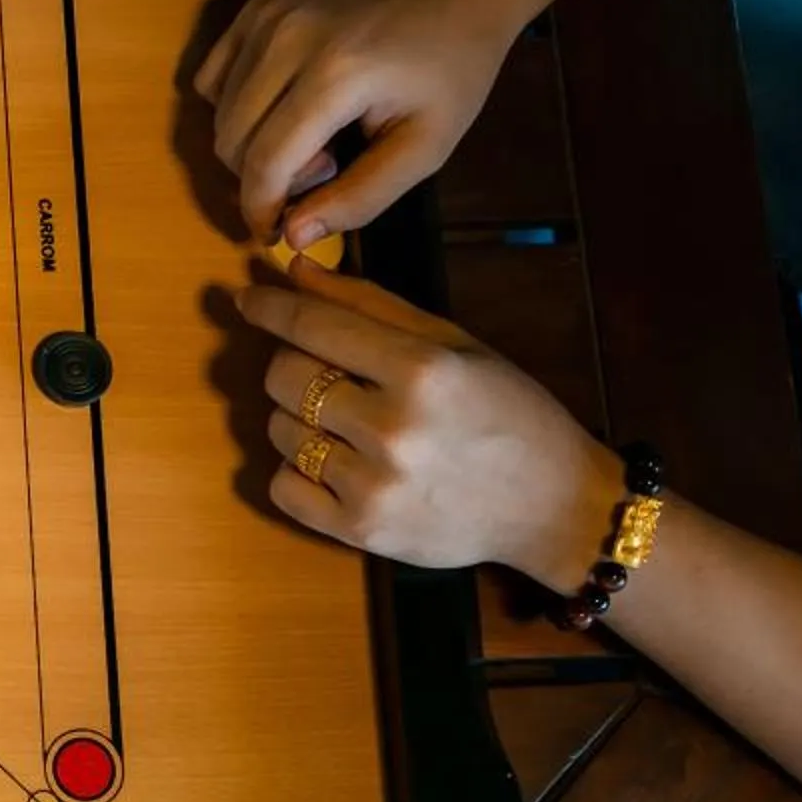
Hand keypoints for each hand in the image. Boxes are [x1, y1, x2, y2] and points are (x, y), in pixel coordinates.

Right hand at [192, 0, 536, 248]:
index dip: (261, 210)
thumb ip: (361, 198)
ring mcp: (267, 17)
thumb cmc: (452, 70)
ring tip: (313, 135)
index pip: (265, 162)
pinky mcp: (257, 8)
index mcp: (337, 76)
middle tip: (324, 169)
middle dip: (263, 177)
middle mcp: (289, 39)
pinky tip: (284, 106)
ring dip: (252, 144)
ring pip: (218, 112)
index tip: (277, 233)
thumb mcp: (425, 148)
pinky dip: (234, 107)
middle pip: (231, 139)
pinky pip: (214, 76)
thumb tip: (294, 237)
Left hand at [238, 260, 622, 585]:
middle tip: (323, 370)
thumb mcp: (453, 345)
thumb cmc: (506, 414)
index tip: (248, 299)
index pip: (313, 326)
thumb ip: (370, 305)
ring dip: (297, 419)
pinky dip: (297, 471)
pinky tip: (337, 464)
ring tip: (346, 423)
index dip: (270, 307)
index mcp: (422, 371)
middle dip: (291, 364)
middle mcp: (394, 428)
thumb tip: (296, 271)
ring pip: (278, 430)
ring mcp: (375, 485)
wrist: (553, 506)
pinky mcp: (361, 531)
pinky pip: (283, 486)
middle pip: (283, 376)